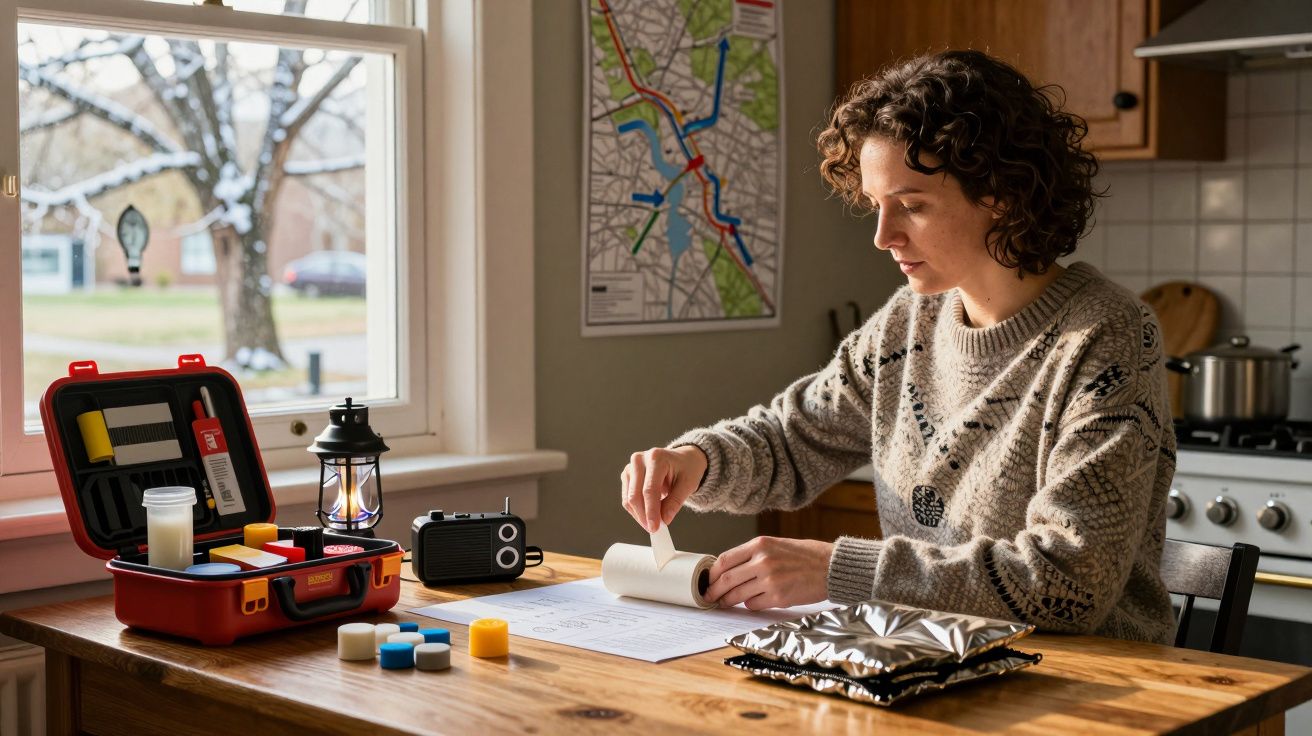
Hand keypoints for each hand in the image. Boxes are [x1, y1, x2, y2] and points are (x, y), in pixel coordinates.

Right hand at [620, 446, 707, 532]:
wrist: (683, 459)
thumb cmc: (686, 468)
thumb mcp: (688, 484)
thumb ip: (675, 501)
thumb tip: (664, 519)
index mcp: (656, 457)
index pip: (649, 490)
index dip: (651, 511)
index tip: (655, 527)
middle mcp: (640, 459)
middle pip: (635, 495)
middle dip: (644, 516)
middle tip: (654, 529)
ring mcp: (631, 466)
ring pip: (628, 498)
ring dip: (639, 515)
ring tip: (652, 523)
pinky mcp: (627, 475)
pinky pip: (627, 498)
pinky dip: (636, 510)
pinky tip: (647, 515)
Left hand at [704, 536, 832, 609]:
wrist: (832, 566)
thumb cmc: (806, 555)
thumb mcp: (777, 544)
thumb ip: (754, 555)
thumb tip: (731, 569)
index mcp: (760, 544)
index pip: (725, 560)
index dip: (713, 574)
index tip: (709, 580)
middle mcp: (762, 561)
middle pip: (727, 579)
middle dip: (714, 591)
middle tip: (710, 597)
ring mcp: (770, 580)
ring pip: (737, 595)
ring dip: (729, 601)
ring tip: (726, 602)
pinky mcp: (779, 597)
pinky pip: (753, 604)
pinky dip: (750, 605)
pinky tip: (755, 601)